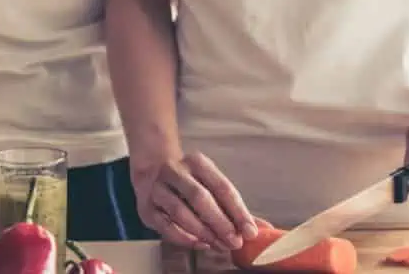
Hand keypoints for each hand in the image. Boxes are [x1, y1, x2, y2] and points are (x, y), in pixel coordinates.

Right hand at [131, 152, 260, 250]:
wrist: (151, 169)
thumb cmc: (189, 180)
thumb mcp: (211, 184)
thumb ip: (234, 207)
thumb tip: (262, 228)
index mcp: (197, 162)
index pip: (222, 187)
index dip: (238, 211)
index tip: (250, 231)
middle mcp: (175, 171)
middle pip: (200, 198)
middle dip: (220, 223)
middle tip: (235, 242)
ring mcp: (157, 188)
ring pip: (180, 212)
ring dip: (203, 232)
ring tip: (219, 245)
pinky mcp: (145, 206)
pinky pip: (165, 225)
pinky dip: (183, 237)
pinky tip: (198, 243)